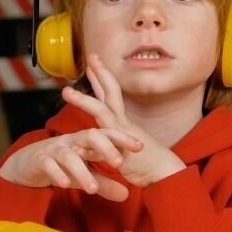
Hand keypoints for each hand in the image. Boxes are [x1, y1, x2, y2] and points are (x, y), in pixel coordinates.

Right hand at [0, 127, 143, 201]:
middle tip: (119, 163)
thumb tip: (126, 195)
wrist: (27, 164)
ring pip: (69, 155)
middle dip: (105, 147)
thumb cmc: (61, 166)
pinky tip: (64, 184)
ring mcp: (54, 150)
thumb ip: (104, 183)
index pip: (107, 135)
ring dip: (82, 171)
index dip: (123, 139)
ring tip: (92, 188)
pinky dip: (56, 174)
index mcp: (85, 142)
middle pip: (90, 136)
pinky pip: (48, 165)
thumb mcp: (84, 175)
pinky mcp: (39, 160)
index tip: (140, 147)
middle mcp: (72, 142)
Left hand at [61, 53, 185, 187]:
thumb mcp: (125, 146)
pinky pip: (100, 143)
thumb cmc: (147, 163)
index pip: (112, 94)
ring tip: (66, 91)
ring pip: (101, 112)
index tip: (93, 61)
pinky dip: (86, 144)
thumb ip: (112, 139)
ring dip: (83, 100)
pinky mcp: (120, 151)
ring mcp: (121, 135)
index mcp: (123, 122)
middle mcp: (123, 123)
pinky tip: (73, 143)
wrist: (165, 174)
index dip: (102, 77)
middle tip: (90, 57)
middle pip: (110, 93)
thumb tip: (99, 136)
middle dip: (99, 74)